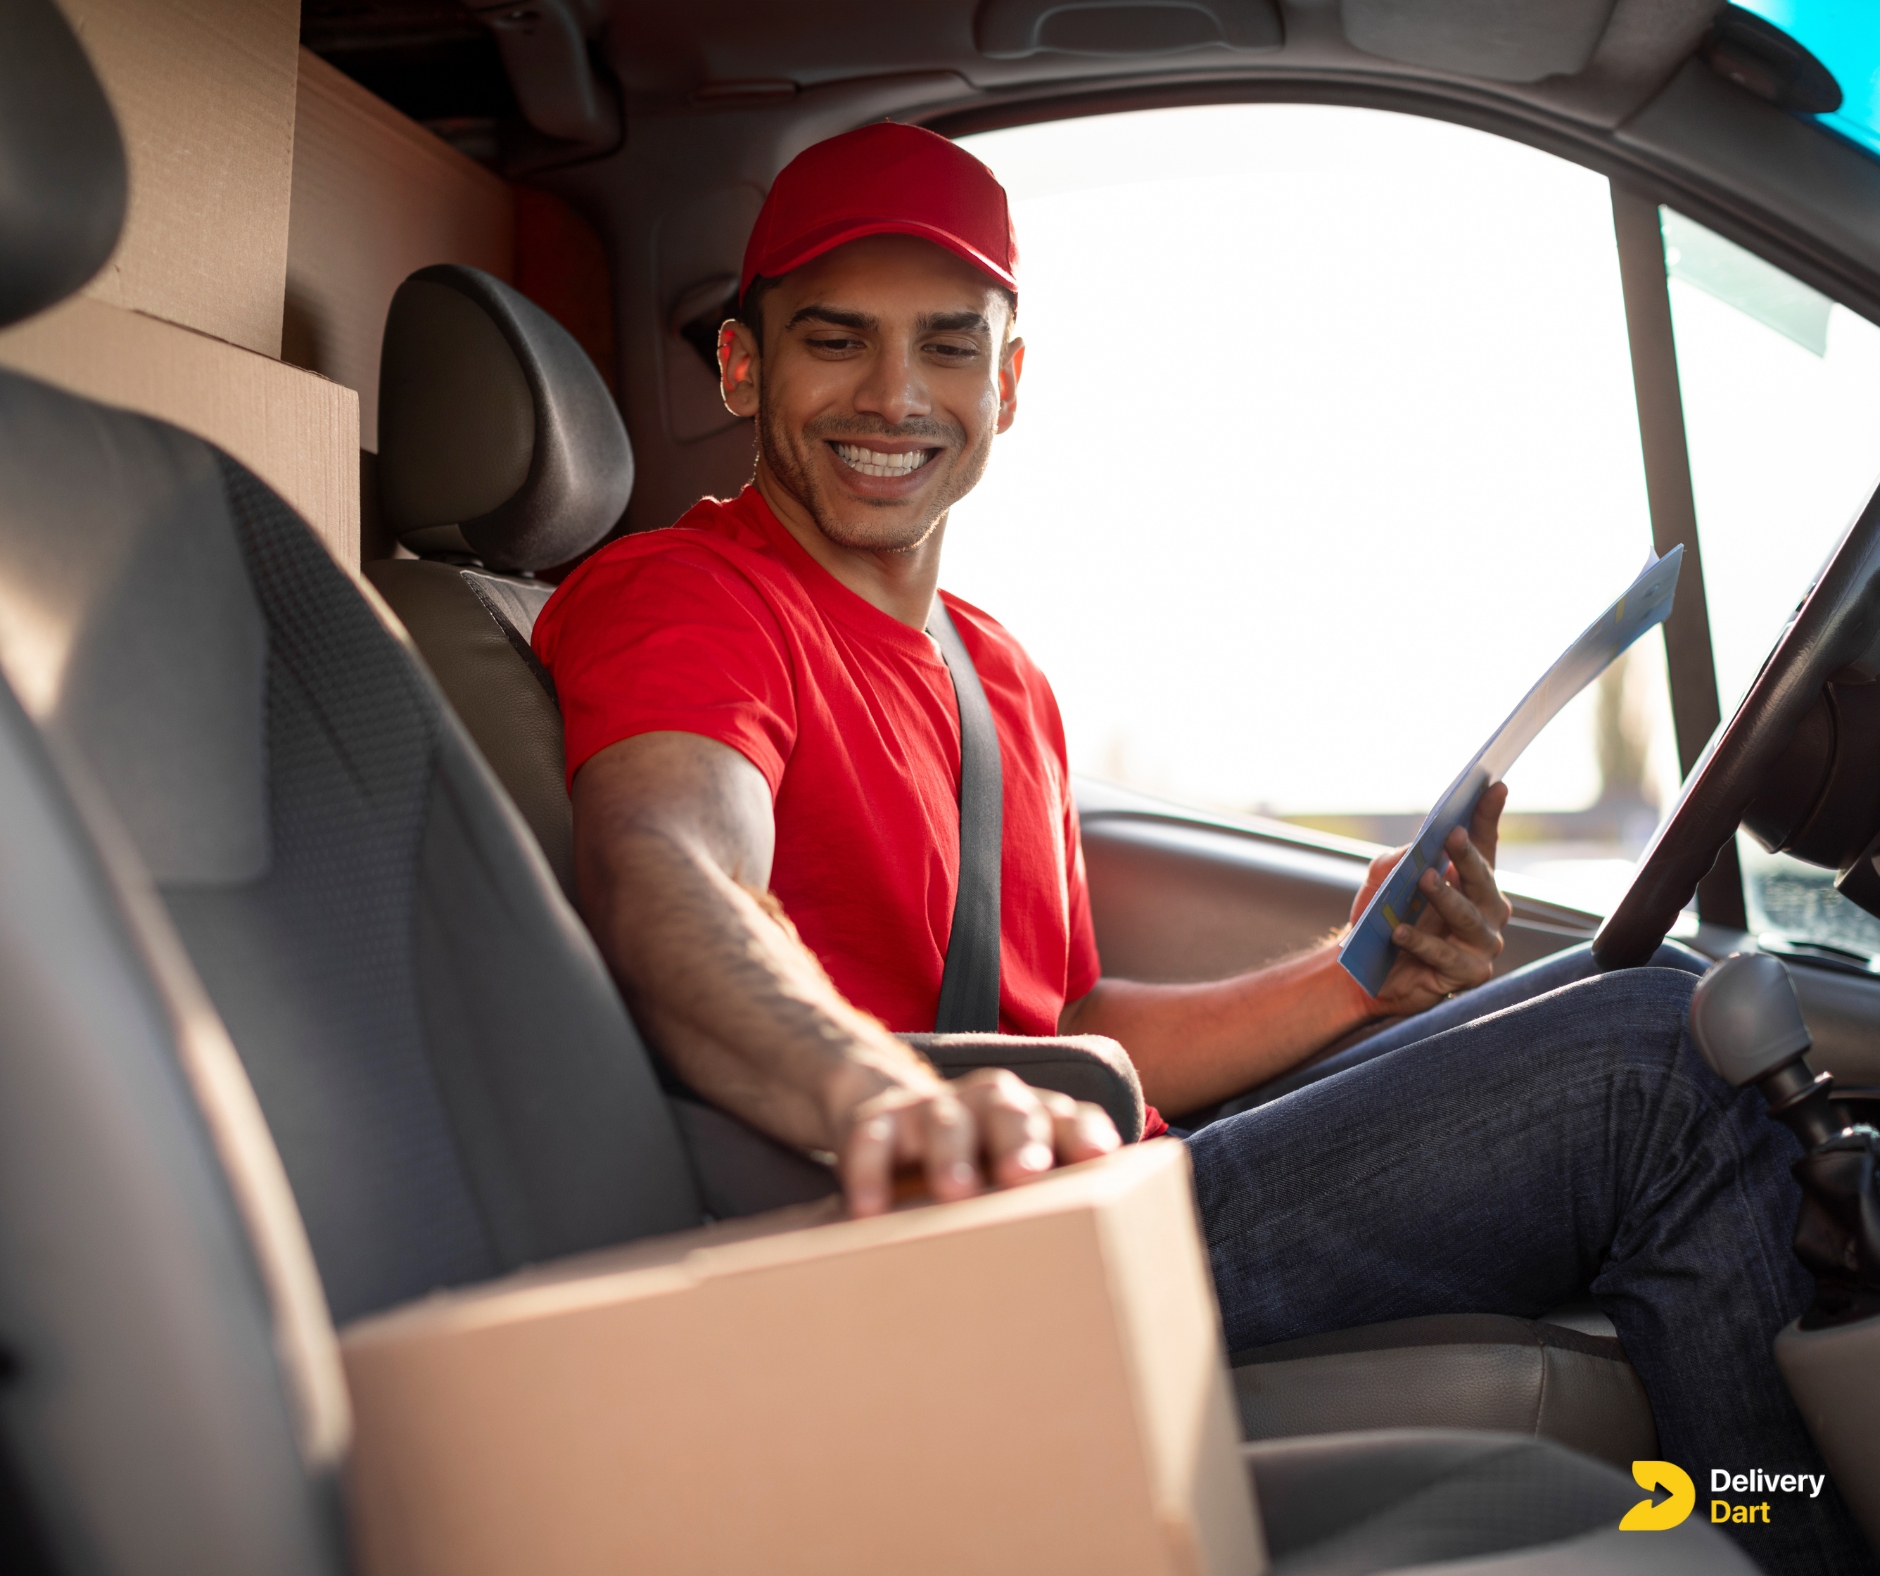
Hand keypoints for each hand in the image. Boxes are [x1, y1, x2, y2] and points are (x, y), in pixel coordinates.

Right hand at [834, 1065, 1120, 1217]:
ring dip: (951, 1153)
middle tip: (1025, 1173)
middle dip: (1020, 1139)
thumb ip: (1061, 1204)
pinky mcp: (878, 1121)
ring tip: (956, 1192)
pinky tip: (868, 1208)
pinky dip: (869, 1169)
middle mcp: (988, 1105)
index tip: (1098, 1154)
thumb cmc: (977, 1165)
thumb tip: (1112, 1269)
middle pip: (1010, 1110)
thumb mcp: (1017, 1179)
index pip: (1068, 1118)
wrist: (890, 1114)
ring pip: (945, 1119)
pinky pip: (871, 1137)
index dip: (1082, 1133)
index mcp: (1035, 1119)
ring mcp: (932, 1109)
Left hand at [1354, 782, 1511, 1018]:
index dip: (1488, 816)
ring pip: (1467, 916)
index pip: (1484, 845)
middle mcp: (1487, 911)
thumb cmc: (1382, 923)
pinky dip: (1422, 942)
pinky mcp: (1468, 974)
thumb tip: (1411, 850)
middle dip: (1466, 856)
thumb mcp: (1381, 885)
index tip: (1494, 786)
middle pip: (1481, 880)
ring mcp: (1482, 944)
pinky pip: (1446, 956)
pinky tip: (1400, 932)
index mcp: (1472, 884)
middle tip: (1451, 834)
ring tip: (1423, 880)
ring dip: (1445, 897)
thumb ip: (1394, 862)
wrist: (1364, 974)